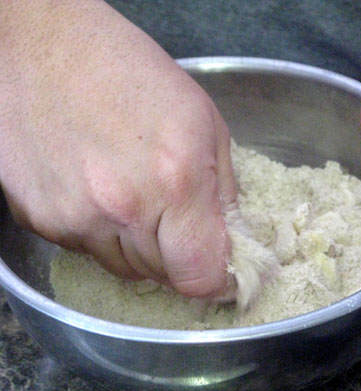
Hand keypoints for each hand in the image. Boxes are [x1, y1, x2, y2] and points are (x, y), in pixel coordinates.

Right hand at [0, 0, 236, 297]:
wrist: (43, 48)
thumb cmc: (131, 72)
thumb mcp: (204, 122)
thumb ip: (224, 191)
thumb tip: (228, 240)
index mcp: (175, 180)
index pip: (199, 276)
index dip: (215, 280)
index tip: (218, 270)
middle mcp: (122, 208)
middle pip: (163, 276)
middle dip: (178, 255)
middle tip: (175, 217)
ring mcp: (73, 218)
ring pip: (124, 268)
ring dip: (140, 246)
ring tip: (134, 195)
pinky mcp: (39, 220)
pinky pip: (87, 249)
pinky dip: (102, 232)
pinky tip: (98, 189)